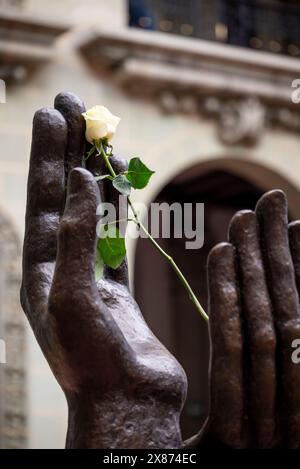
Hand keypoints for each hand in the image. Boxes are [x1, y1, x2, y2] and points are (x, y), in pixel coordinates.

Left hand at [21, 92, 186, 448]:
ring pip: (91, 210)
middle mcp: (62, 265)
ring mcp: (90, 272)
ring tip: (101, 136)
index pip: (43, 197)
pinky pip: (115, 235)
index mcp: (42, 268)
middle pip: (64, 194)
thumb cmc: (93, 360)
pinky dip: (117, 206)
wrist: (127, 402)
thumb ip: (75, 237)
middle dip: (69, 151)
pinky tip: (119, 183)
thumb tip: (78, 181)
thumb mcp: (72, 297)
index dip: (50, 155)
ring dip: (95, 173)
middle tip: (75, 105)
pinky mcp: (116, 284)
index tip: (55, 114)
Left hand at [189, 190, 299, 448]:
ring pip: (268, 323)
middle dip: (280, 252)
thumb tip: (286, 319)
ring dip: (257, 265)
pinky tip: (220, 254)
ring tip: (247, 215)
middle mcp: (296, 399)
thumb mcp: (273, 409)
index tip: (294, 222)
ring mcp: (280, 421)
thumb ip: (276, 360)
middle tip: (269, 199)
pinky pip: (234, 355)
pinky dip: (230, 301)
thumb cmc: (254, 447)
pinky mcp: (242, 438)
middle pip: (289, 311)